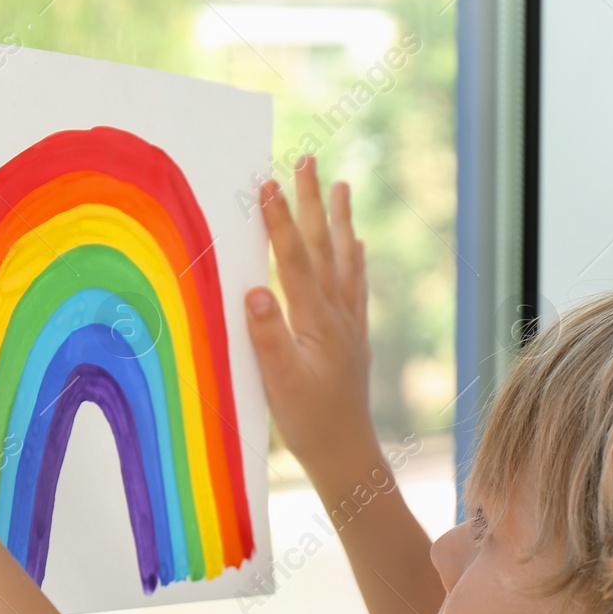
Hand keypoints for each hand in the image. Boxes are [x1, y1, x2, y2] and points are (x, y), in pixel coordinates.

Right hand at [245, 155, 376, 477]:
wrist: (346, 453)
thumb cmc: (308, 422)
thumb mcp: (279, 383)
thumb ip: (267, 336)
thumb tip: (255, 290)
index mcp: (315, 321)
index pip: (294, 260)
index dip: (279, 221)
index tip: (266, 182)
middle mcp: (337, 314)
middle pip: (324, 247)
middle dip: (312, 202)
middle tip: (307, 160)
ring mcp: (349, 324)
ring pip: (345, 260)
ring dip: (340, 221)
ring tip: (341, 186)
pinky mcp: (353, 337)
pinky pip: (356, 285)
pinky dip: (355, 259)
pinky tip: (357, 244)